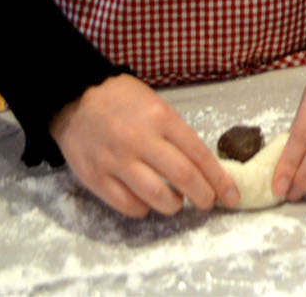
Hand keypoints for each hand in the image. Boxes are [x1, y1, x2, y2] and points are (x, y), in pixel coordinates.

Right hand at [50, 73, 238, 217]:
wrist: (73, 94)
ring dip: (174, 205)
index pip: (199, 155)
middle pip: (184, 178)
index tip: (232, 196)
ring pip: (157, 197)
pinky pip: (128, 205)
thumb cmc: (121, 99)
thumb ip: (177, 135)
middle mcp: (140, 140)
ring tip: (176, 202)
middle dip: (204, 196)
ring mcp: (116, 160)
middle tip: (209, 203)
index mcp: (161, 118)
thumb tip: (203, 168)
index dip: (219, 180)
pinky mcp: (96, 177)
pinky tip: (146, 202)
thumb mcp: (156, 105)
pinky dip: (144, 209)